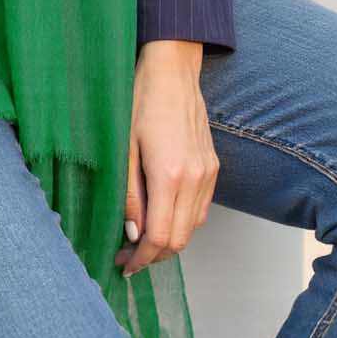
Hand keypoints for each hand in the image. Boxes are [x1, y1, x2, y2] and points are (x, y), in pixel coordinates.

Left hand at [114, 39, 218, 278]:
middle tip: (129, 257)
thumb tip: (133, 233)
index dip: (141, 258)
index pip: (159, 236)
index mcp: (169, 175)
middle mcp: (194, 179)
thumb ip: (129, 193)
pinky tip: (162, 217)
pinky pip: (201, 209)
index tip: (123, 265)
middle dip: (154, 256)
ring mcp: (207, 174)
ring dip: (169, 241)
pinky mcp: (212, 168)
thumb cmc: (140, 101)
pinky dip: (182, 222)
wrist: (172, 72)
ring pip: (192, 227)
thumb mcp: (124, 146)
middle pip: (179, 239)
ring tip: (142, 239)